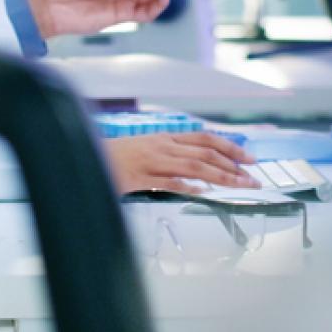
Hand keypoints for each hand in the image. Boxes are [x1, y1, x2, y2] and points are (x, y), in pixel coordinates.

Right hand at [104, 132, 256, 194]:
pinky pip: (168, 181)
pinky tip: (204, 193)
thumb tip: (197, 178)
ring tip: (239, 185)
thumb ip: (171, 161)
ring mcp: (150, 160)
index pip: (205, 139)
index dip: (230, 147)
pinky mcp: (138, 176)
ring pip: (194, 165)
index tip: (248, 158)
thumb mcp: (147, 152)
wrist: (80, 155)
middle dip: (233, 164)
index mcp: (165, 138)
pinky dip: (187, 187)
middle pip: (205, 152)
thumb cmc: (114, 158)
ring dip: (220, 176)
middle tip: (252, 177)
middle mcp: (161, 146)